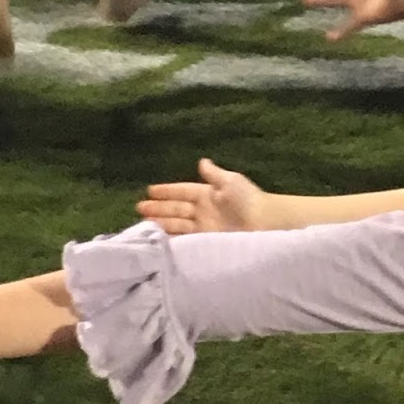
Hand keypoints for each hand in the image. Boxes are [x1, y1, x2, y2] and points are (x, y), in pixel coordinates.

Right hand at [137, 158, 266, 234]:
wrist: (265, 224)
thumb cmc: (248, 200)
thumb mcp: (230, 182)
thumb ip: (214, 174)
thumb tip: (201, 161)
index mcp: (208, 194)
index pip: (182, 191)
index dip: (167, 191)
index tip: (149, 190)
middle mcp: (203, 211)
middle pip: (176, 209)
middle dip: (158, 208)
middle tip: (139, 208)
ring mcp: (204, 228)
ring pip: (177, 225)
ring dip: (161, 223)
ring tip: (143, 224)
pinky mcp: (206, 242)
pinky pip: (185, 239)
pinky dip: (172, 239)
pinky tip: (159, 239)